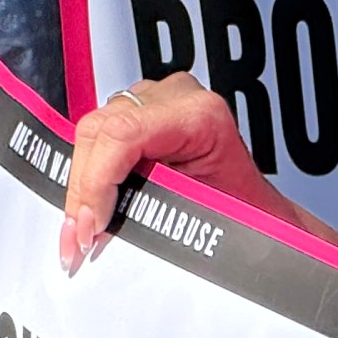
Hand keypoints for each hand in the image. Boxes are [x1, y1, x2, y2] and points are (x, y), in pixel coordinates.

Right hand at [60, 76, 320, 271]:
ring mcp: (156, 100)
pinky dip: (91, 178)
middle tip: (77, 240)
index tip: (89, 225)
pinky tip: (87, 212)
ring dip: (82, 186)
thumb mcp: (199, 215)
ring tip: (80, 233)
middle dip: (82, 191)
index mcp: (200, 114)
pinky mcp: (142, 114)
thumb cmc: (245, 214)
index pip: (123, 134)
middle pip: (100, 132)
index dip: (96, 182)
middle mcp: (176, 97)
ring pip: (93, 135)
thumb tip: (95, 230)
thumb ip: (147, 214)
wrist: (260, 213)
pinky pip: (100, 140)